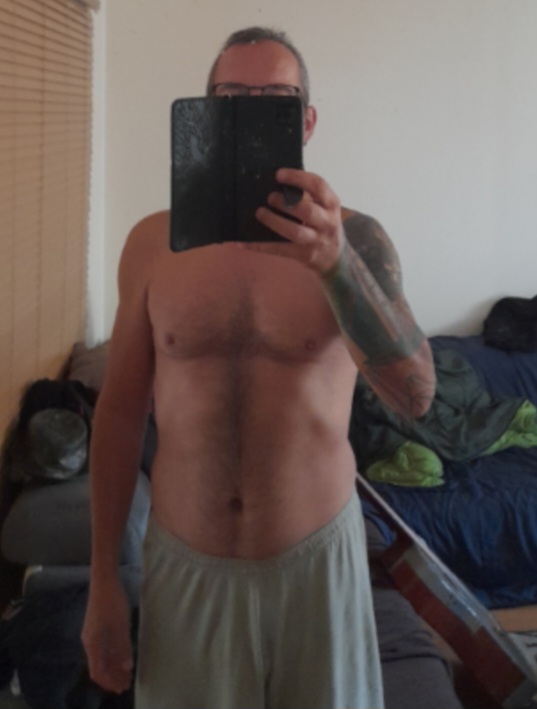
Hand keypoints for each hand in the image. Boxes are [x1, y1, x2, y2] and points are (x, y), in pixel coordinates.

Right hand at [81, 579, 132, 693]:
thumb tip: (126, 668)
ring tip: (126, 673)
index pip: (98, 672)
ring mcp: (93, 634)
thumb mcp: (121, 626)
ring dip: (113, 666)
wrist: (104, 581)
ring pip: (102, 657)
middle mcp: (90, 642)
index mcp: (93, 644)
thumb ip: (123, 647)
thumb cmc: (112, 603)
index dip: (110, 682)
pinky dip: (113, 655)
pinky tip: (122, 656)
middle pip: (99, 666)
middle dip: (112, 677)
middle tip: (127, 684)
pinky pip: (104, 648)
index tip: (122, 687)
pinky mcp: (97, 626)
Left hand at [249, 169, 345, 273]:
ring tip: (260, 213)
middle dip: (286, 202)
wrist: (335, 257)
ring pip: (295, 232)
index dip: (298, 178)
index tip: (279, 174)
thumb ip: (308, 195)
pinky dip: (260, 246)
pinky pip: (280, 250)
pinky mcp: (304, 255)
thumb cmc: (324, 225)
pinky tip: (243, 243)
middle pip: (307, 210)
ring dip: (274, 221)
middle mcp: (326, 222)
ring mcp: (315, 240)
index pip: (318, 186)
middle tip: (270, 197)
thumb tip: (278, 182)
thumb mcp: (324, 207)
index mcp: (331, 203)